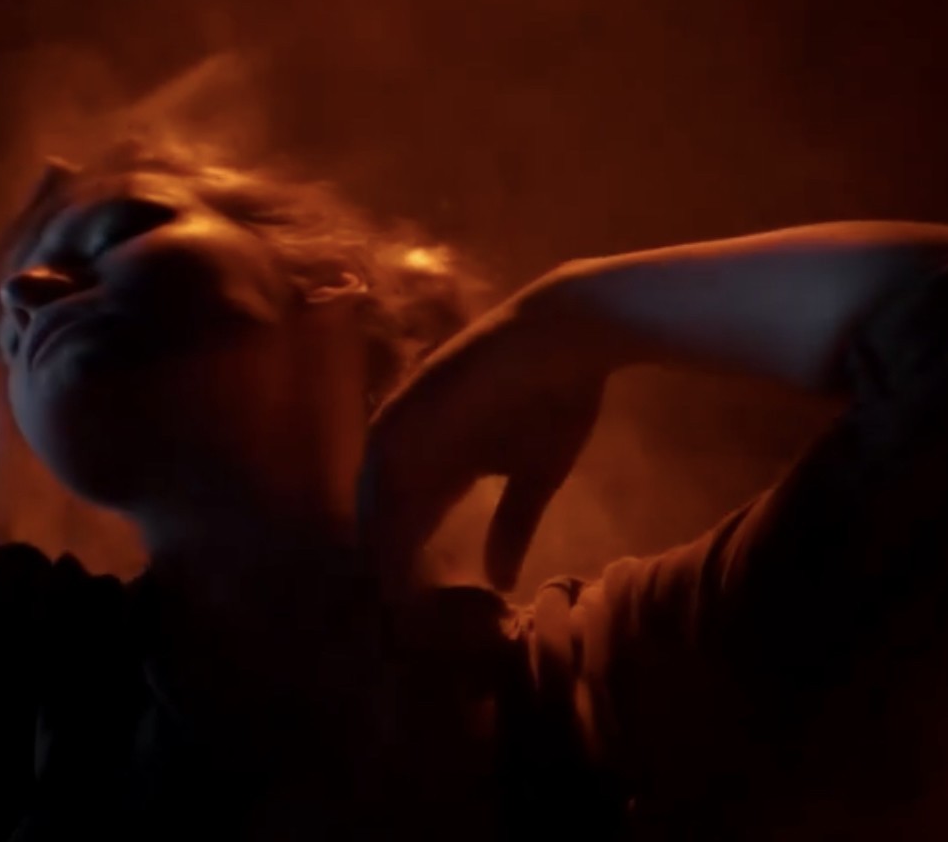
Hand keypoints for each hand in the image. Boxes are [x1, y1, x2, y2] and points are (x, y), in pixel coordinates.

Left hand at [357, 289, 607, 592]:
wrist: (568, 335)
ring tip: (385, 585)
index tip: (410, 608)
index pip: (410, 518)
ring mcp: (408, 420)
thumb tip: (501, 582)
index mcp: (440, 458)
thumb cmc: (556, 400)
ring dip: (380, 536)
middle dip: (386, 558)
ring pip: (380, 490)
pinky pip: (387, 462)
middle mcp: (414, 440)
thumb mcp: (536, 476)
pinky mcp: (411, 402)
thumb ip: (512, 525)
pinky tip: (389, 539)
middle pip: (386, 510)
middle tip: (388, 612)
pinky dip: (387, 502)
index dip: (408, 559)